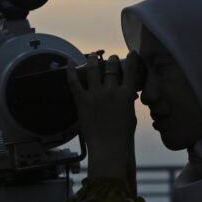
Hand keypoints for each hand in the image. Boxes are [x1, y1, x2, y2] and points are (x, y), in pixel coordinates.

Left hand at [67, 52, 139, 194]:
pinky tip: (69, 63)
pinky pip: (74, 82)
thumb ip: (128, 103)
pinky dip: (70, 71)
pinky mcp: (82, 101)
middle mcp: (111, 90)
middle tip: (111, 59)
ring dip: (93, 61)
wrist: (108, 147)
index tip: (131, 53)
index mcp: (127, 94)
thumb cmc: (122, 136)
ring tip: (92, 57)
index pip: (131, 71)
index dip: (132, 59)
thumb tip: (129, 95)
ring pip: (93, 70)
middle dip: (112, 60)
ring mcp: (95, 94)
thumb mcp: (130, 116)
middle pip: (111, 68)